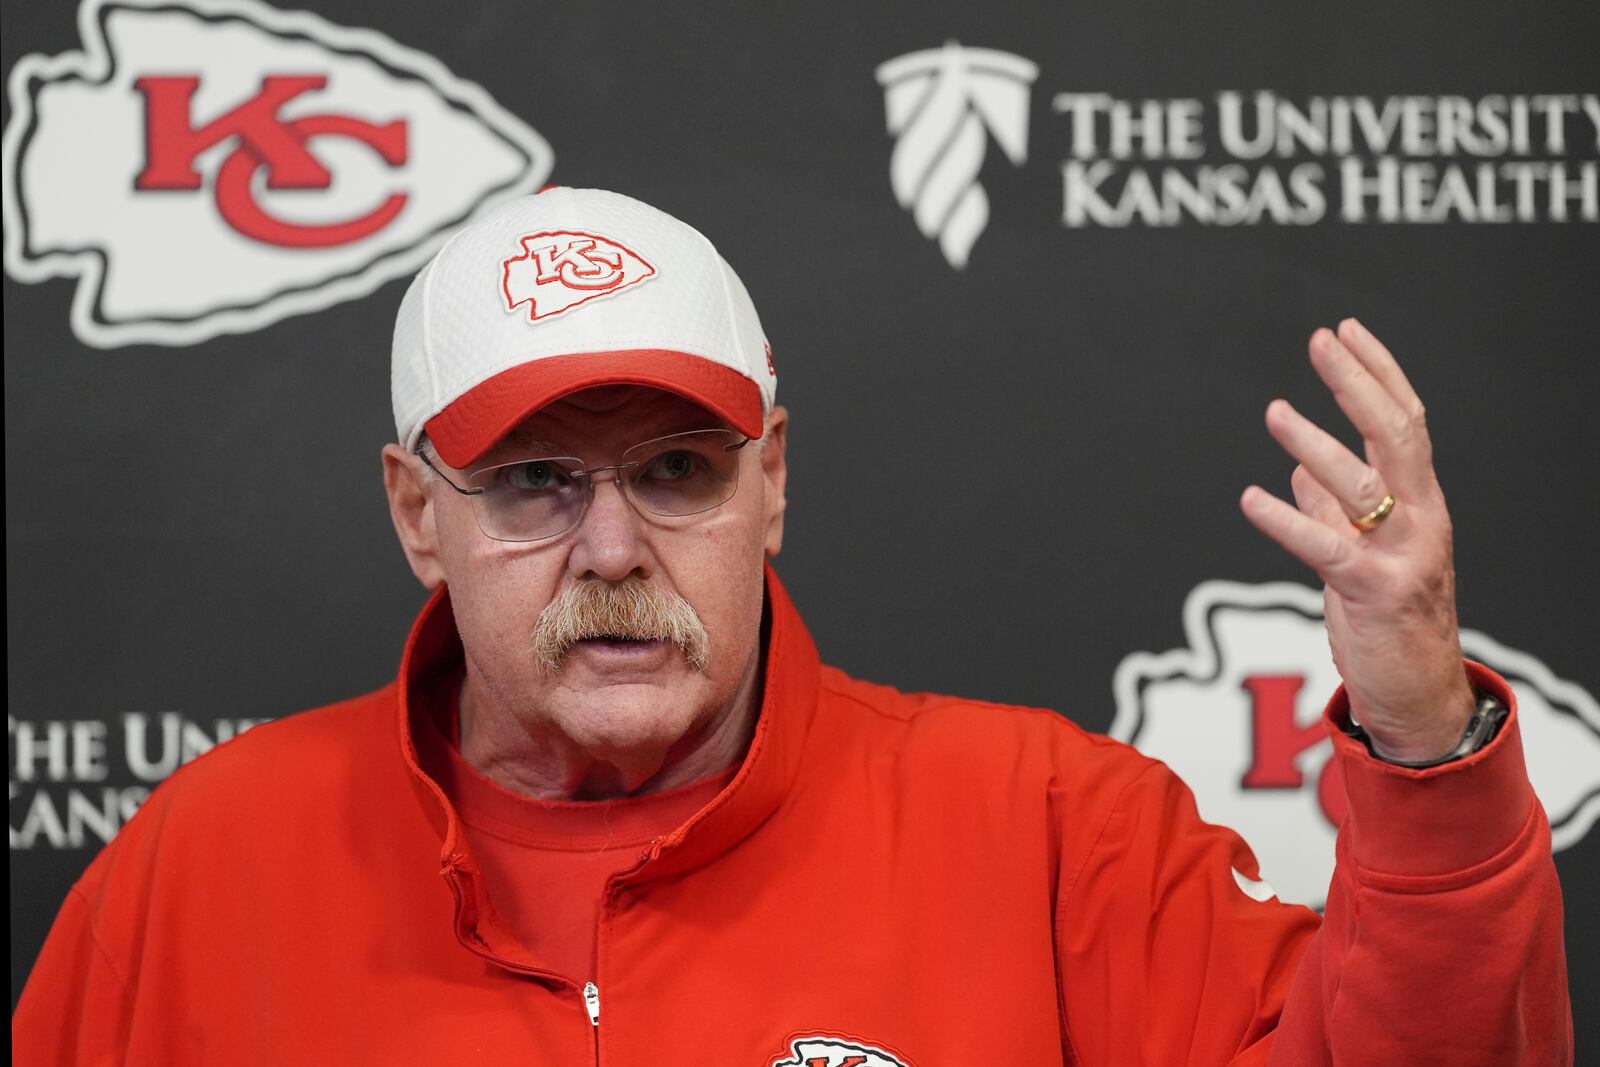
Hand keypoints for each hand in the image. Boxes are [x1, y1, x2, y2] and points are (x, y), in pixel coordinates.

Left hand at [1240, 319, 1476, 762]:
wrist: (1420, 697)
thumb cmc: (1390, 623)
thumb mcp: (1361, 555)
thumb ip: (1333, 512)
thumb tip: (1297, 472)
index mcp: (1420, 503)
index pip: (1405, 422)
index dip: (1377, 373)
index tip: (1345, 331)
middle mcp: (1422, 519)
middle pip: (1396, 434)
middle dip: (1357, 382)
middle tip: (1321, 340)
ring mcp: (1402, 556)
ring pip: (1361, 484)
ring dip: (1316, 442)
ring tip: (1276, 410)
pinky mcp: (1373, 593)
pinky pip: (1325, 548)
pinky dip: (1287, 520)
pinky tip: (1252, 497)